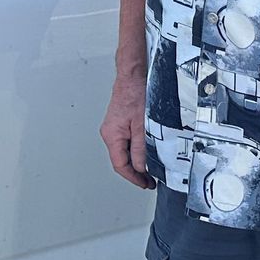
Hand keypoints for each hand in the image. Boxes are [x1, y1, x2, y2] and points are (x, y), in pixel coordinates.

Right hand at [100, 71, 152, 188]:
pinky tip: (145, 152)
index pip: (120, 165)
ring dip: (136, 161)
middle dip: (135, 172)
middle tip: (149, 180)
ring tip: (150, 168)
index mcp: (112, 135)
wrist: (133, 75)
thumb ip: (140, 149)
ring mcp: (113, 128)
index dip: (133, 178)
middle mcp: (109, 133)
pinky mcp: (120, 123)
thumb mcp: (142, 126)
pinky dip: (135, 151)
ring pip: (124, 152)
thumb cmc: (136, 94)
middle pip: (120, 160)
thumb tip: (140, 167)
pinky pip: (126, 142)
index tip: (145, 183)